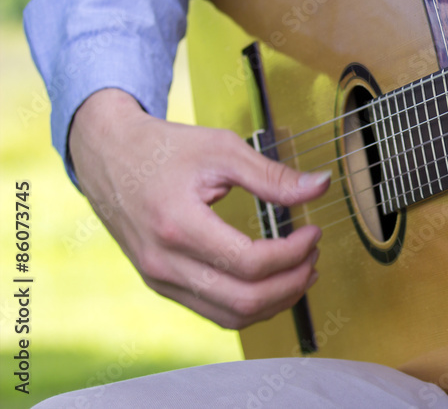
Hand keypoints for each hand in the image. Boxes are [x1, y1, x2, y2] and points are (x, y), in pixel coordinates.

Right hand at [68, 88, 329, 328]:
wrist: (108, 155)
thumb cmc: (164, 148)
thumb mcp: (222, 149)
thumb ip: (272, 175)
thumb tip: (320, 186)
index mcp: (177, 225)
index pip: (249, 262)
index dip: (293, 253)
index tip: (313, 231)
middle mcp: (164, 262)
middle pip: (244, 300)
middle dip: (292, 282)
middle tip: (314, 254)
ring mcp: (159, 279)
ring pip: (231, 316)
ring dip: (276, 300)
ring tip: (302, 270)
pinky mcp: (161, 284)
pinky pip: (214, 312)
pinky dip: (250, 304)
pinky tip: (272, 281)